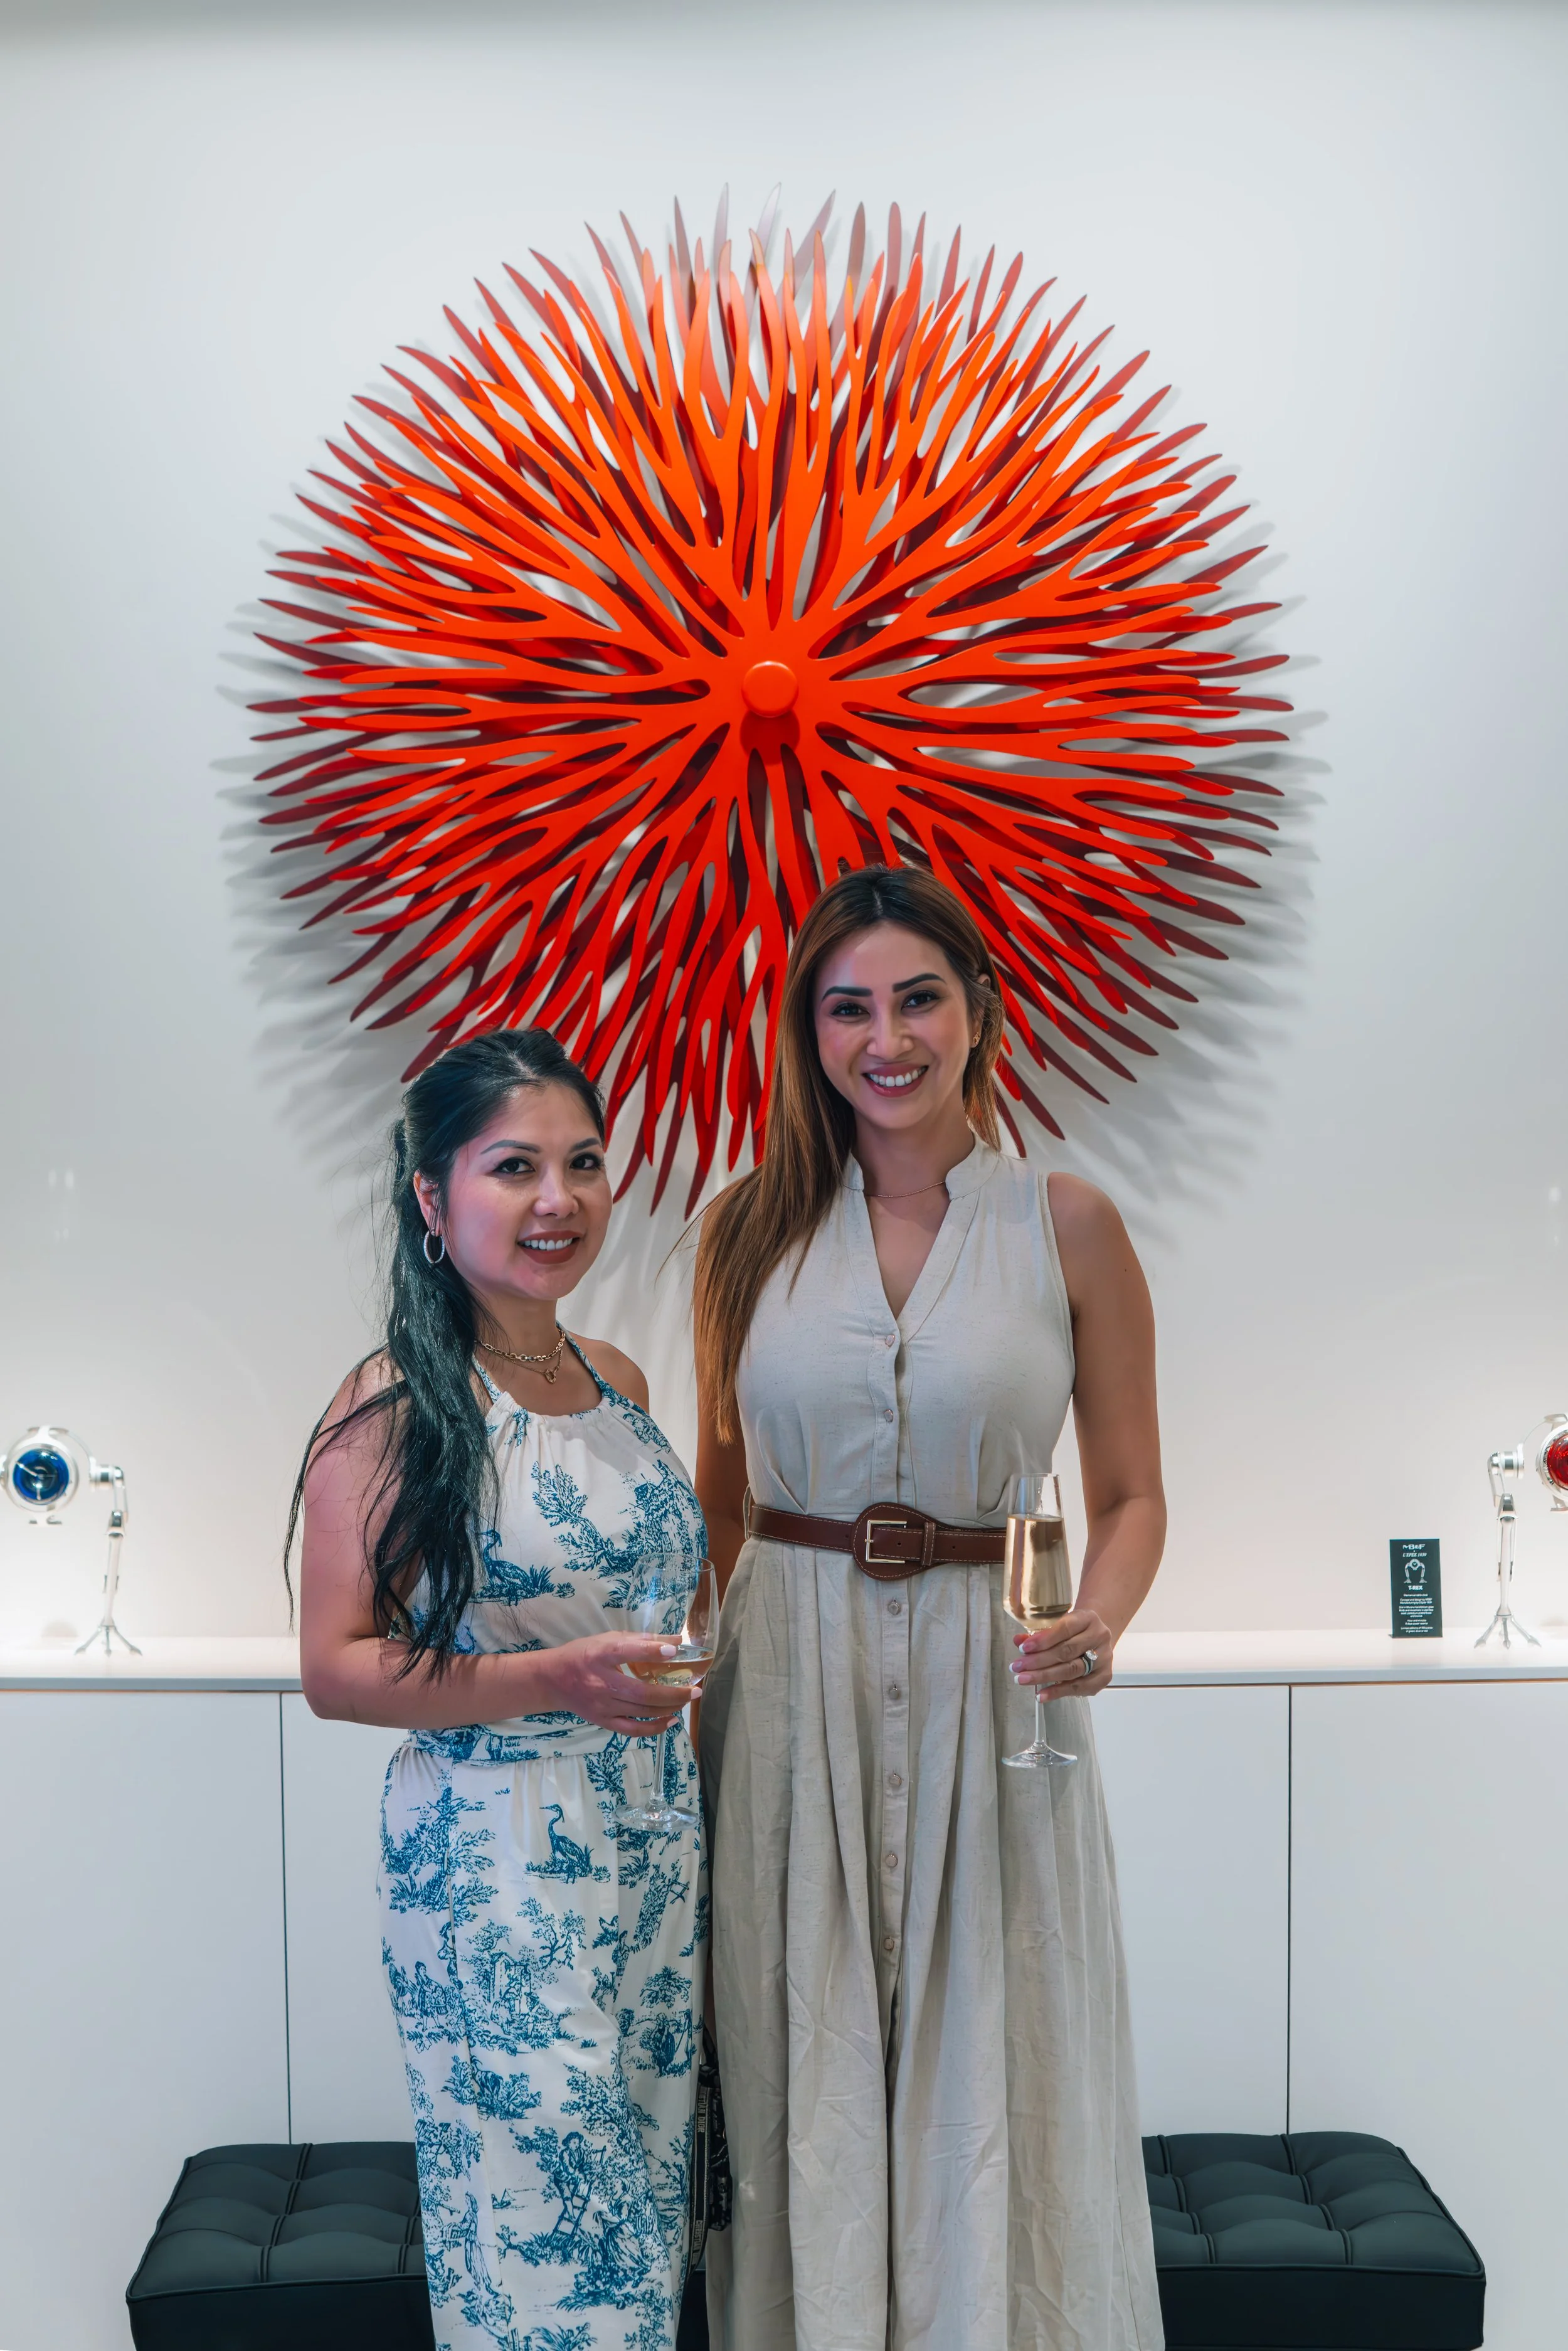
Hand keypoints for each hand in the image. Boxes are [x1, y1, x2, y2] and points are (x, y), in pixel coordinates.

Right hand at [535, 1632, 702, 1736]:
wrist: (553, 1680)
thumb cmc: (583, 1654)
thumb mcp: (607, 1639)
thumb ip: (640, 1640)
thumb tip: (675, 1640)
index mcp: (600, 1655)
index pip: (628, 1652)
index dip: (652, 1651)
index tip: (675, 1650)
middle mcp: (601, 1682)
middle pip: (642, 1692)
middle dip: (673, 1693)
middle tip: (696, 1690)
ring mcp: (602, 1705)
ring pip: (642, 1711)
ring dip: (669, 1708)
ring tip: (687, 1701)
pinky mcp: (602, 1721)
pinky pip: (632, 1729)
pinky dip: (654, 1727)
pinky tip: (671, 1721)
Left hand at [1011, 1604, 1113, 1697]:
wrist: (1097, 1637)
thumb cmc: (1074, 1631)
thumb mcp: (1059, 1625)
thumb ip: (1039, 1633)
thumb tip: (1018, 1641)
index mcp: (1088, 1618)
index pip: (1065, 1629)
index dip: (1043, 1639)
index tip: (1023, 1648)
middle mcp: (1099, 1637)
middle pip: (1067, 1651)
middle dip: (1039, 1661)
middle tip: (1017, 1667)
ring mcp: (1104, 1658)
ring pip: (1072, 1670)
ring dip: (1045, 1676)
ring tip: (1024, 1679)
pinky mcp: (1104, 1677)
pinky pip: (1080, 1687)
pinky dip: (1058, 1692)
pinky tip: (1041, 1694)